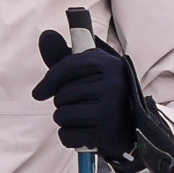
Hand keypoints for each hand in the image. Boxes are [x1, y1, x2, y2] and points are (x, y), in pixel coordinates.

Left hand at [31, 31, 135, 158]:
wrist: (135, 129)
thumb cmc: (105, 95)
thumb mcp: (92, 72)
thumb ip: (66, 57)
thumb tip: (46, 35)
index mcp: (110, 66)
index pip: (69, 66)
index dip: (50, 80)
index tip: (39, 93)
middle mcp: (113, 86)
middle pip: (62, 95)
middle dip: (63, 103)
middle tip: (80, 106)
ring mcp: (111, 111)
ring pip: (61, 115)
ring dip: (65, 120)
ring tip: (82, 119)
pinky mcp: (106, 135)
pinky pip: (66, 135)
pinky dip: (69, 137)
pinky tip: (84, 134)